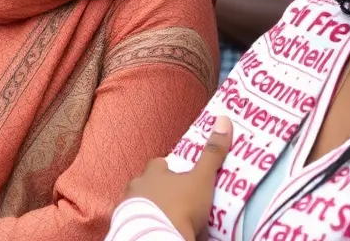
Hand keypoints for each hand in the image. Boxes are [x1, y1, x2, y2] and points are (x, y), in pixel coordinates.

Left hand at [122, 116, 232, 238]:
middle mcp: (137, 185)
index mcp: (153, 172)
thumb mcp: (202, 179)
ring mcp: (129, 205)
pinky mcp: (126, 223)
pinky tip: (156, 225)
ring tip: (165, 216)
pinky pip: (135, 219)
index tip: (179, 177)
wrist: (159, 236)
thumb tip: (224, 119)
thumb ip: (212, 153)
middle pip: (146, 183)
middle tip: (174, 199)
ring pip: (139, 200)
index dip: (169, 170)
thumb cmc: (181, 205)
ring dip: (149, 205)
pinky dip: (144, 221)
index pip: (159, 165)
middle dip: (157, 189)